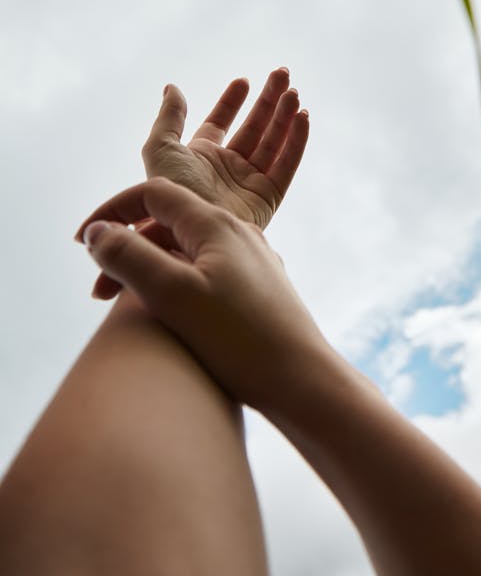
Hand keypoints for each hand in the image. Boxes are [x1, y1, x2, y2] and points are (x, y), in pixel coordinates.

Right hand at [76, 178, 330, 413]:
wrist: (302, 381)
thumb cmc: (238, 339)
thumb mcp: (171, 294)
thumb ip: (129, 256)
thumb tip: (98, 231)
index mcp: (216, 225)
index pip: (154, 194)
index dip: (113, 210)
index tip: (81, 242)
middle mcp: (239, 234)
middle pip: (171, 223)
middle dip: (129, 247)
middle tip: (98, 290)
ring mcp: (253, 262)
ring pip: (190, 251)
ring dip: (153, 269)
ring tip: (129, 307)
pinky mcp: (259, 290)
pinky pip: (209, 273)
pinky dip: (180, 284)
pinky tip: (173, 315)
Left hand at [142, 67, 308, 228]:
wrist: (190, 230)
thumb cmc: (169, 192)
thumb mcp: (161, 148)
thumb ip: (170, 117)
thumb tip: (172, 87)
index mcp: (202, 155)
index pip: (221, 122)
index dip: (232, 102)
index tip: (244, 81)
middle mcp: (228, 167)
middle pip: (254, 127)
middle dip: (268, 101)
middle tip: (283, 74)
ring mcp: (249, 182)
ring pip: (273, 142)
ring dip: (285, 116)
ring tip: (294, 93)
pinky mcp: (268, 198)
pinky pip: (286, 165)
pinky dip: (296, 141)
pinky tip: (302, 118)